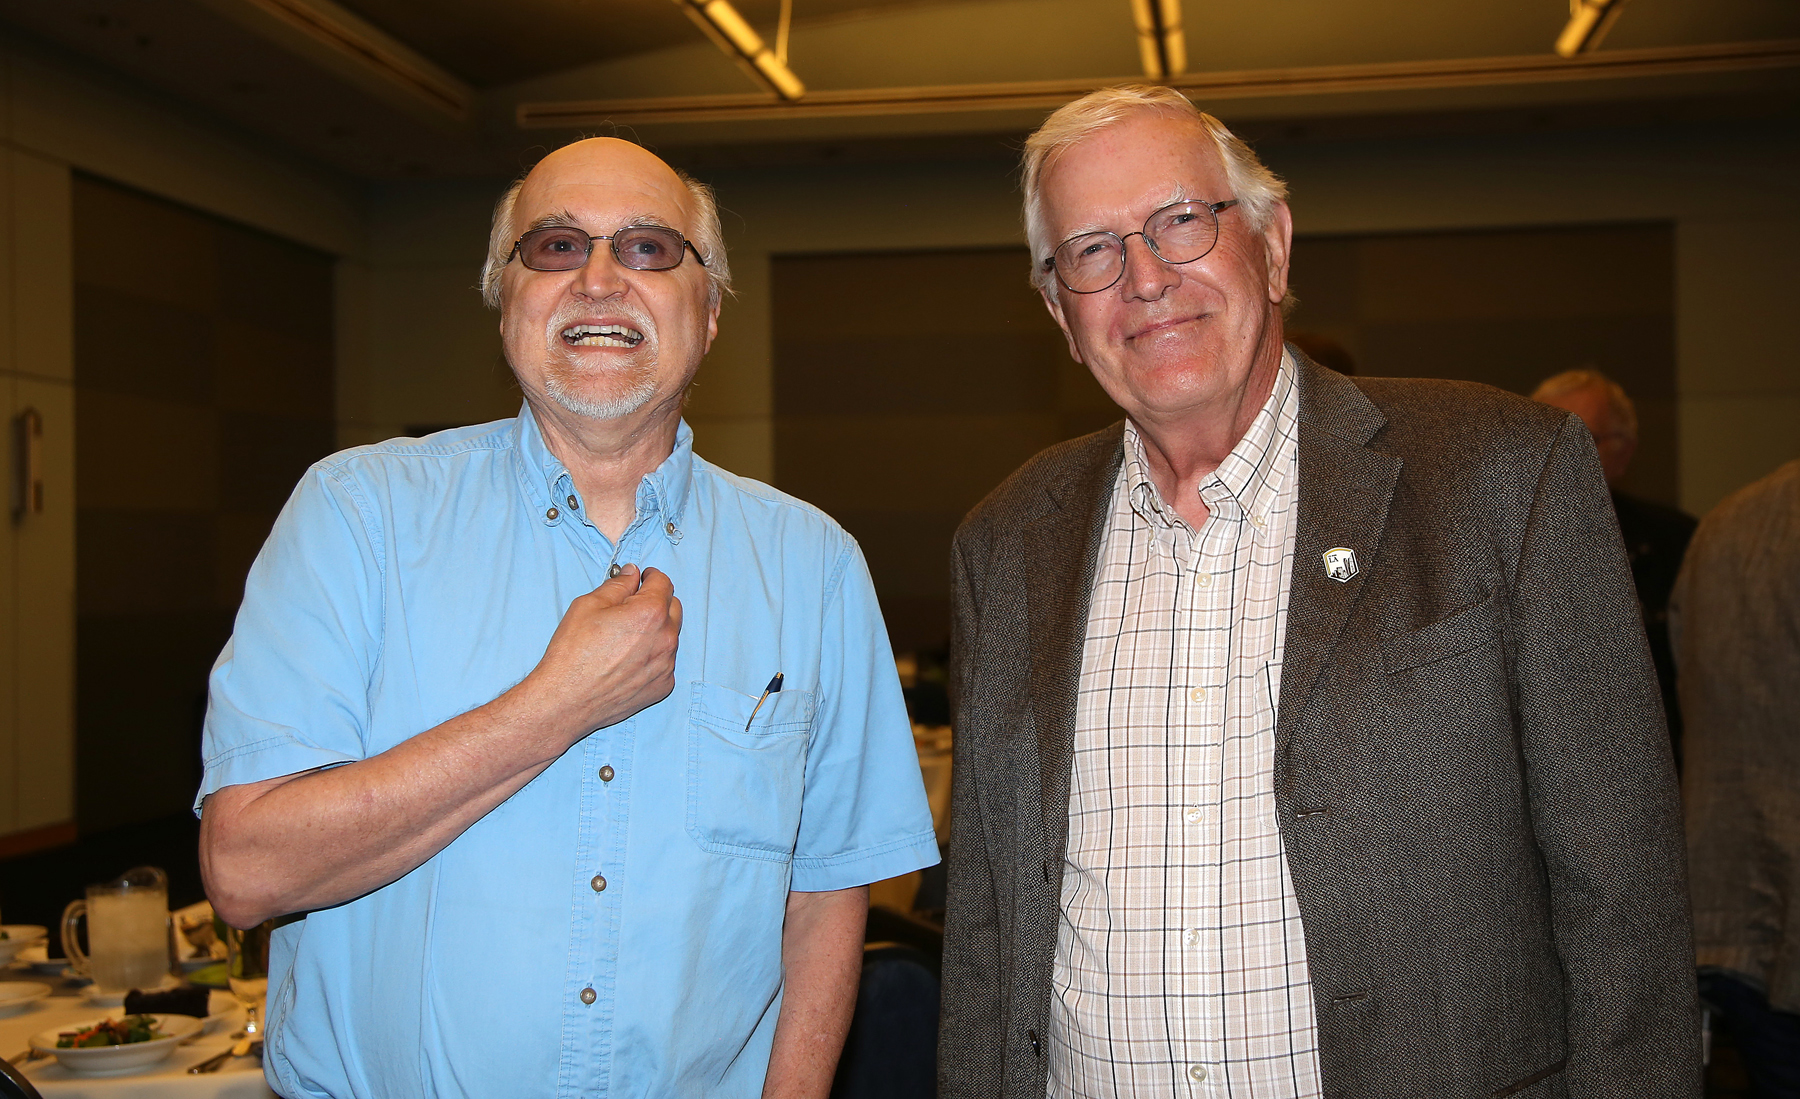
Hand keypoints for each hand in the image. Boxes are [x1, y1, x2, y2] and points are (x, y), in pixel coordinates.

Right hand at [521, 564, 681, 745]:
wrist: (567, 700)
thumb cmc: (573, 652)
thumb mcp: (588, 605)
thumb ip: (617, 585)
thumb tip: (632, 575)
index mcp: (650, 612)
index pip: (663, 582)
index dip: (649, 577)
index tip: (640, 580)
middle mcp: (666, 638)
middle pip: (673, 607)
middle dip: (656, 601)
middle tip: (631, 607)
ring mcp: (667, 664)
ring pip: (670, 635)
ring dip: (656, 630)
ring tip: (625, 638)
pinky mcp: (663, 685)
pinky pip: (664, 661)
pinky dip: (652, 656)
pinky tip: (627, 661)